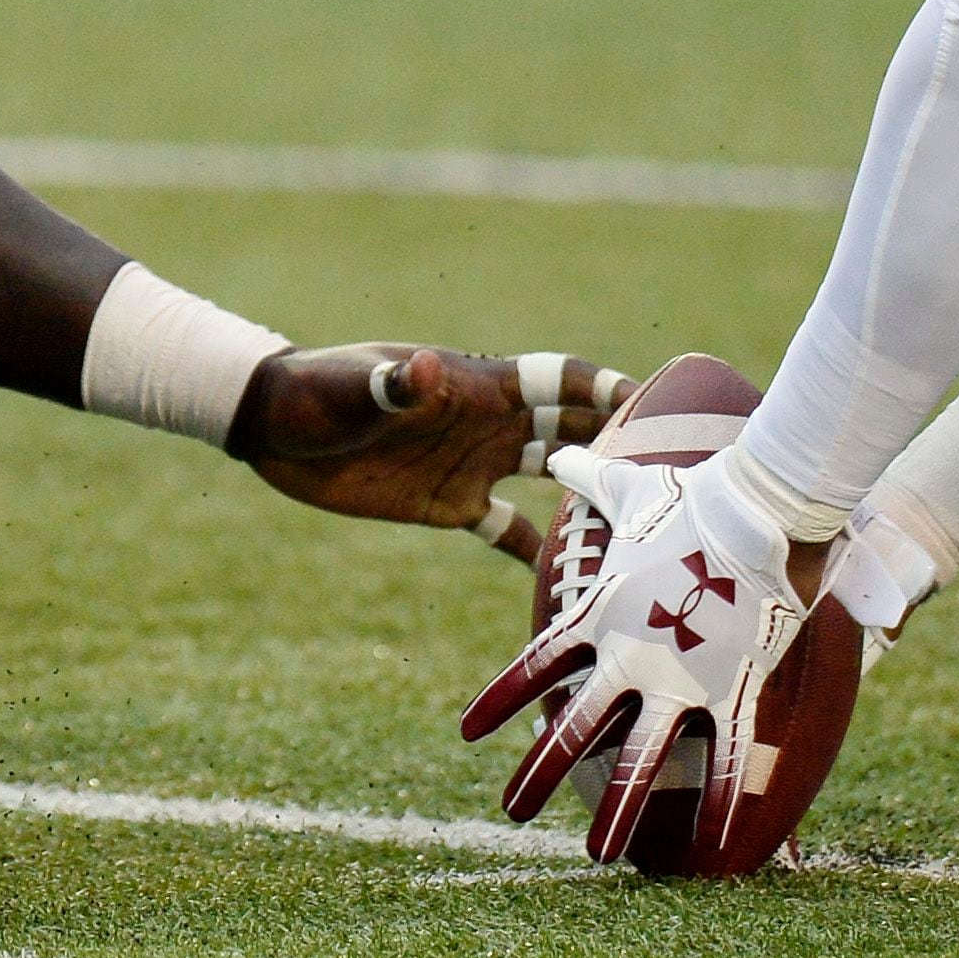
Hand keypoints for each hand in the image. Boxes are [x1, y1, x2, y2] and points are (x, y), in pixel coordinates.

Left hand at [236, 344, 623, 563]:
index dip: (607, 390)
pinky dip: (539, 552)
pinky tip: (577, 588)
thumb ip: (391, 384)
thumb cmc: (315, 391)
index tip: (661, 407)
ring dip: (595, 499)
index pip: (559, 381)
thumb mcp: (354, 388)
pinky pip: (508, 531)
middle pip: (574, 429)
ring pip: (554, 480)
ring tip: (648, 537)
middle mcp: (488, 423)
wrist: (273, 425)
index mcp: (476, 385)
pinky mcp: (450, 504)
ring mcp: (473, 463)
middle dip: (626, 444)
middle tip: (685, 479)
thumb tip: (418, 369)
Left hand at [457, 449, 818, 861]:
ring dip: (616, 812)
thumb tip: (559, 450)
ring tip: (594, 856)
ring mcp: (678, 681)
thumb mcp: (627, 488)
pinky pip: (727, 761)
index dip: (500, 700)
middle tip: (510, 812)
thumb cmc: (694, 495)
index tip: (467, 733)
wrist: (758, 508)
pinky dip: (720, 805)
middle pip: (572, 729)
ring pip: (640, 762)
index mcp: (599, 617)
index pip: (534, 667)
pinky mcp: (732, 692)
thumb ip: (587, 478)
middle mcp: (628, 658)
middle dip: (538, 774)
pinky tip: (713, 851)